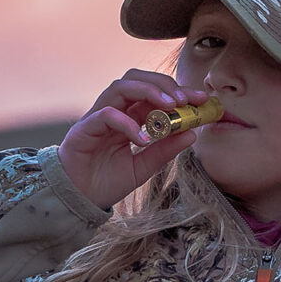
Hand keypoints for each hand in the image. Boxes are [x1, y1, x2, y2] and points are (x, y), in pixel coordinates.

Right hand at [58, 70, 209, 209]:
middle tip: (186, 99)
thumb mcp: (143, 168)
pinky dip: (127, 123)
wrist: (78, 201)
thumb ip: (165, 151)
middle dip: (164, 84)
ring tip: (170, 106)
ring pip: (121, 87)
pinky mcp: (84, 130)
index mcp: (128, 117)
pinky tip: (142, 140)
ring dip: (148, 92)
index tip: (202, 99)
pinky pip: (106, 115)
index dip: (178, 92)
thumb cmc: (106, 182)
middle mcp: (113, 111)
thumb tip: (192, 133)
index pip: (153, 94)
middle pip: (137, 79)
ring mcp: (97, 118)